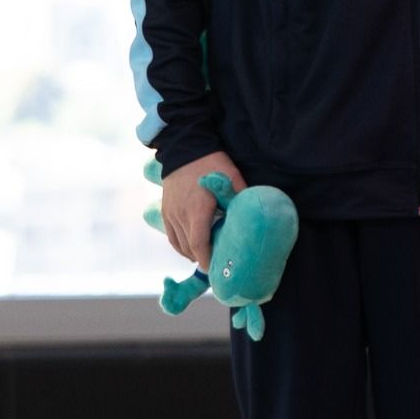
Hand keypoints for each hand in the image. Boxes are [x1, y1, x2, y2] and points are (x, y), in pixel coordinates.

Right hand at [160, 151, 245, 271]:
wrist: (184, 149)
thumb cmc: (212, 163)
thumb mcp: (232, 177)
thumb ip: (240, 197)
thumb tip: (254, 213)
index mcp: (198, 209)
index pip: (199, 243)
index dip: (207, 259)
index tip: (216, 270)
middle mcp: (180, 215)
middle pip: (189, 247)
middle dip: (203, 259)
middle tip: (218, 266)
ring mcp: (170, 214)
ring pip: (179, 244)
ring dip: (193, 253)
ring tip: (208, 258)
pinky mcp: (165, 211)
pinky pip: (172, 237)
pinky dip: (182, 246)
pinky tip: (192, 248)